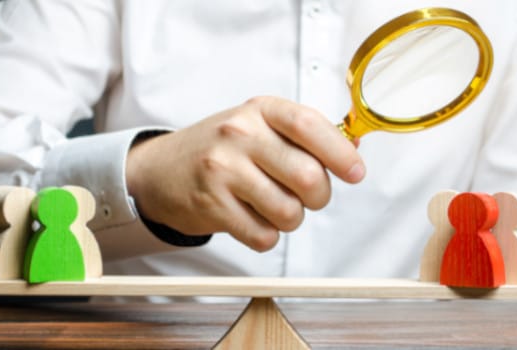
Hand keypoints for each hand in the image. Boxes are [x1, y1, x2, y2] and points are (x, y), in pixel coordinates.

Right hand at [126, 96, 364, 251]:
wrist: (161, 171)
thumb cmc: (221, 149)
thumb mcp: (259, 126)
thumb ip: (304, 136)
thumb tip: (353, 150)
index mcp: (259, 110)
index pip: (309, 126)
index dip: (341, 153)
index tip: (355, 173)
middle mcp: (239, 135)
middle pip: (309, 177)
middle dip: (319, 197)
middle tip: (309, 196)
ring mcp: (223, 170)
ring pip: (289, 212)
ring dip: (291, 218)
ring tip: (273, 206)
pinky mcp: (211, 205)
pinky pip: (263, 236)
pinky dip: (267, 236)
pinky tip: (252, 219)